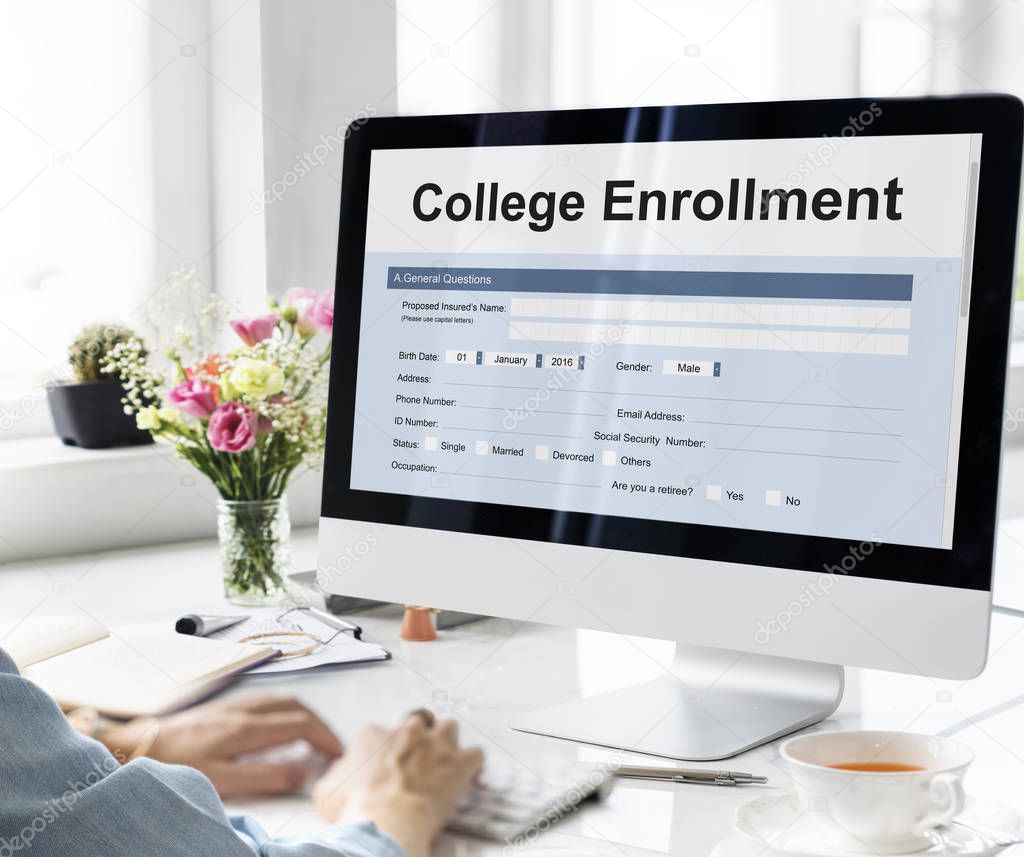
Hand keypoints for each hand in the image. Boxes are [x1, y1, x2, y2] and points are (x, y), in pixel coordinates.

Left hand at [103, 696, 342, 797]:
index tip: (337, 753)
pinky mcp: (222, 709)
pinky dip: (285, 712)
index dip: (325, 738)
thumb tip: (302, 771)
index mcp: (248, 727)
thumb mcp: (221, 780)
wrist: (136, 746)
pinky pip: (266, 702)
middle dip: (321, 724)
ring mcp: (234, 706)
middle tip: (332, 745)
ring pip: (282, 701)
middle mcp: (245, 710)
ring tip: (313, 736)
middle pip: (297, 707)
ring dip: (304, 716)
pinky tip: (280, 727)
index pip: (302, 724)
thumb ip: (265, 775)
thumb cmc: (174, 765)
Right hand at [313, 712, 482, 856]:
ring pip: (449, 728)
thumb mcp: (327, 789)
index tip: (385, 768)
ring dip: (448, 743)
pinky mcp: (459, 762)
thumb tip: (340, 772)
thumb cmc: (356, 807)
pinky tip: (467, 777)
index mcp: (374, 734)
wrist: (386, 821)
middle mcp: (407, 731)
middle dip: (419, 738)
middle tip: (416, 762)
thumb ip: (337, 772)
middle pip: (418, 722)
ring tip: (444, 763)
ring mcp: (436, 743)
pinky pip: (475, 754)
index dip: (385, 751)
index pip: (381, 732)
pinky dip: (472, 765)